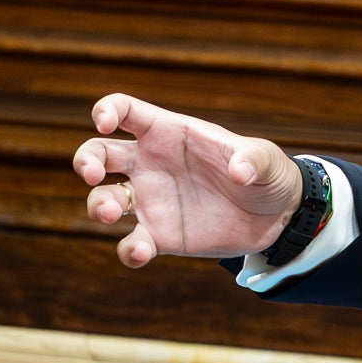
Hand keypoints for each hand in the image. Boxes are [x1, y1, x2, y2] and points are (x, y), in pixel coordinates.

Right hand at [73, 94, 302, 267]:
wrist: (276, 217)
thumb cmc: (265, 175)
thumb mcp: (267, 160)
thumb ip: (254, 158)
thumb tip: (240, 172)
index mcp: (169, 134)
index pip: (125, 111)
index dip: (106, 111)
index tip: (104, 122)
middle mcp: (151, 164)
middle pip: (98, 153)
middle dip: (85, 160)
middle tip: (92, 174)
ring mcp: (151, 201)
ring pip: (104, 198)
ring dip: (98, 205)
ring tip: (113, 213)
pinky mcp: (160, 236)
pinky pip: (130, 244)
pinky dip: (128, 250)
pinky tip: (141, 251)